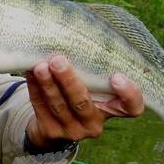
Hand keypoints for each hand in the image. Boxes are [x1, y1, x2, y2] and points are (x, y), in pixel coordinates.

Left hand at [25, 55, 143, 150]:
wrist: (52, 125)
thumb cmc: (77, 95)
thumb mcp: (91, 86)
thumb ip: (92, 69)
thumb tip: (77, 31)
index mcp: (111, 110)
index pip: (132, 108)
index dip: (129, 94)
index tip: (116, 76)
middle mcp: (94, 124)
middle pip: (83, 103)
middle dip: (69, 81)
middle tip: (58, 60)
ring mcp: (72, 131)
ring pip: (59, 106)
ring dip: (48, 84)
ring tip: (40, 66)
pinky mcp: (51, 131)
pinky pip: (41, 108)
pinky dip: (35, 89)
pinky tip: (30, 73)